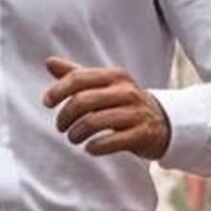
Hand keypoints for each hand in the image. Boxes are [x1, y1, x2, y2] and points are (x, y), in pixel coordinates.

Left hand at [43, 56, 171, 159]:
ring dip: (76, 134)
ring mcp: (135, 113)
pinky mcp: (141, 134)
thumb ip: (77, 75)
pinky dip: (94, 147)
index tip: (47, 103)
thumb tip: (49, 62)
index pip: (78, 78)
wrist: (162, 123)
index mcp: (115, 76)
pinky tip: (89, 148)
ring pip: (93, 122)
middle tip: (61, 127)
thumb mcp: (104, 85)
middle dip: (64, 116)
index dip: (58, 91)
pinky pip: (110, 142)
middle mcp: (126, 92)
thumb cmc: (123, 103)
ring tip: (73, 138)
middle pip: (82, 101)